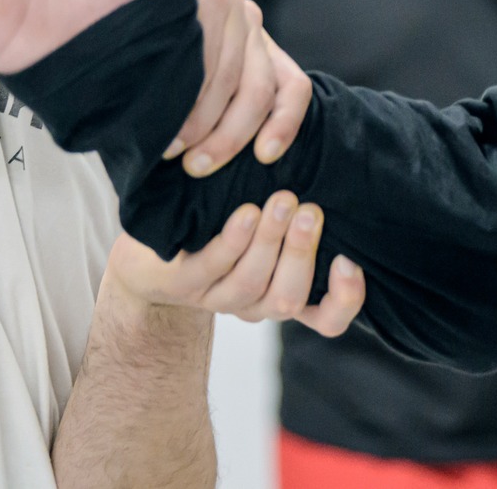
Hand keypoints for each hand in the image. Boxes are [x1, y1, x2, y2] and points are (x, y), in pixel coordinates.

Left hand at [106, 192, 363, 336]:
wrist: (147, 246)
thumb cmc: (219, 223)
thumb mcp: (265, 220)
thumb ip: (296, 213)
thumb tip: (338, 177)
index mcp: (280, 291)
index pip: (326, 319)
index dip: (344, 300)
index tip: (348, 261)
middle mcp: (252, 303)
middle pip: (287, 298)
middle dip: (301, 253)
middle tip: (309, 210)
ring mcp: (214, 298)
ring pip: (251, 285)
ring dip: (270, 242)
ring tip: (282, 201)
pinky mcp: (179, 284)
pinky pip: (211, 269)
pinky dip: (231, 242)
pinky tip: (245, 213)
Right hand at [168, 0, 311, 175]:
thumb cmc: (157, 46)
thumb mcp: (194, 70)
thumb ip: (215, 99)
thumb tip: (219, 159)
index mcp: (259, 45)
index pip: (292, 87)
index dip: (285, 125)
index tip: (265, 157)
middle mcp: (251, 24)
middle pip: (260, 91)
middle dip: (230, 138)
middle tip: (196, 166)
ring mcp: (231, 8)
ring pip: (229, 80)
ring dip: (200, 124)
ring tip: (171, 148)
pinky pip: (204, 59)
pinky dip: (186, 95)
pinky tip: (163, 114)